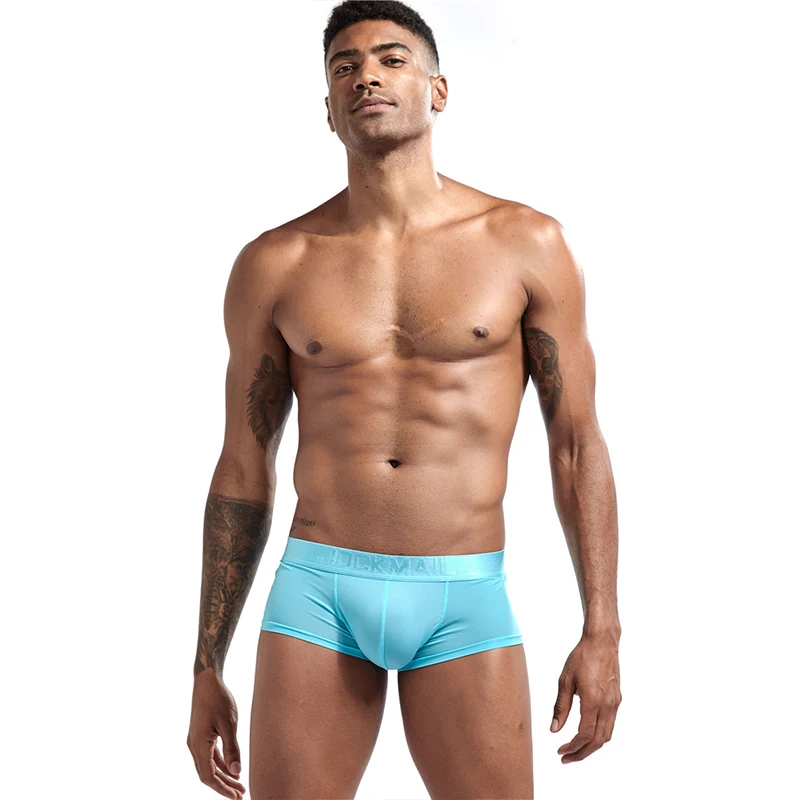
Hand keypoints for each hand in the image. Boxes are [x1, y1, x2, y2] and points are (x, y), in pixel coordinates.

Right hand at [187, 669, 246, 797]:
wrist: (206, 679)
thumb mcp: (229, 724)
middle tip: (241, 794)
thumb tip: (237, 772)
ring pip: (209, 765)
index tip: (236, 797)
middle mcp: (194, 746)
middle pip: (208, 774)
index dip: (222, 789)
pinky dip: (221, 763)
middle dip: (224, 785)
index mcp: (199, 746)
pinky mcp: (201, 734)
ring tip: (239, 784)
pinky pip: (210, 754)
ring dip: (223, 775)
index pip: (209, 777)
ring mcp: (196, 740)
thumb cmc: (218, 699)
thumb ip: (233, 749)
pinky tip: (233, 767)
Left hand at [550, 631, 621, 762]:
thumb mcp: (565, 680)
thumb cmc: (582, 657)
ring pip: (606, 736)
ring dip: (591, 747)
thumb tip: (554, 729)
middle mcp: (607, 706)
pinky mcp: (617, 700)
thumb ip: (560, 707)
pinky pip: (610, 725)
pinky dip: (600, 736)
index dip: (572, 747)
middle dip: (582, 754)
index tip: (560, 751)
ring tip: (576, 750)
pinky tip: (587, 734)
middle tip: (566, 758)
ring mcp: (614, 704)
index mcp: (593, 701)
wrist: (602, 642)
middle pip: (597, 741)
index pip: (585, 735)